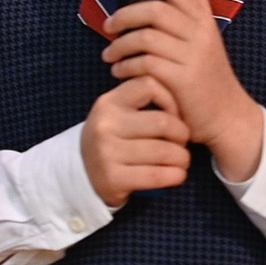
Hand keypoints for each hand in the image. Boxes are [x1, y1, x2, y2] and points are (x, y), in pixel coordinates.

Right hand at [80, 77, 191, 207]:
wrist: (83, 173)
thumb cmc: (113, 139)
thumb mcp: (118, 113)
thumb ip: (142, 100)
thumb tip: (183, 98)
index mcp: (108, 103)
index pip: (150, 85)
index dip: (171, 99)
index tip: (174, 115)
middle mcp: (105, 125)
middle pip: (163, 122)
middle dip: (183, 134)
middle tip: (183, 143)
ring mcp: (106, 152)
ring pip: (164, 151)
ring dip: (183, 158)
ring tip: (183, 160)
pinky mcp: (113, 178)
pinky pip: (157, 176)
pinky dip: (175, 175)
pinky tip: (177, 175)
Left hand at [102, 0, 263, 181]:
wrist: (227, 117)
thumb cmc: (208, 78)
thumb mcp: (206, 39)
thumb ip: (194, 9)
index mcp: (204, 21)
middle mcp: (201, 35)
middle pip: (155, 10)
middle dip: (124, 15)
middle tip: (108, 26)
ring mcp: (193, 57)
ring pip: (146, 37)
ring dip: (120, 45)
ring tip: (110, 55)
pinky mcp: (184, 80)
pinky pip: (146, 64)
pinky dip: (127, 66)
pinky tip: (120, 72)